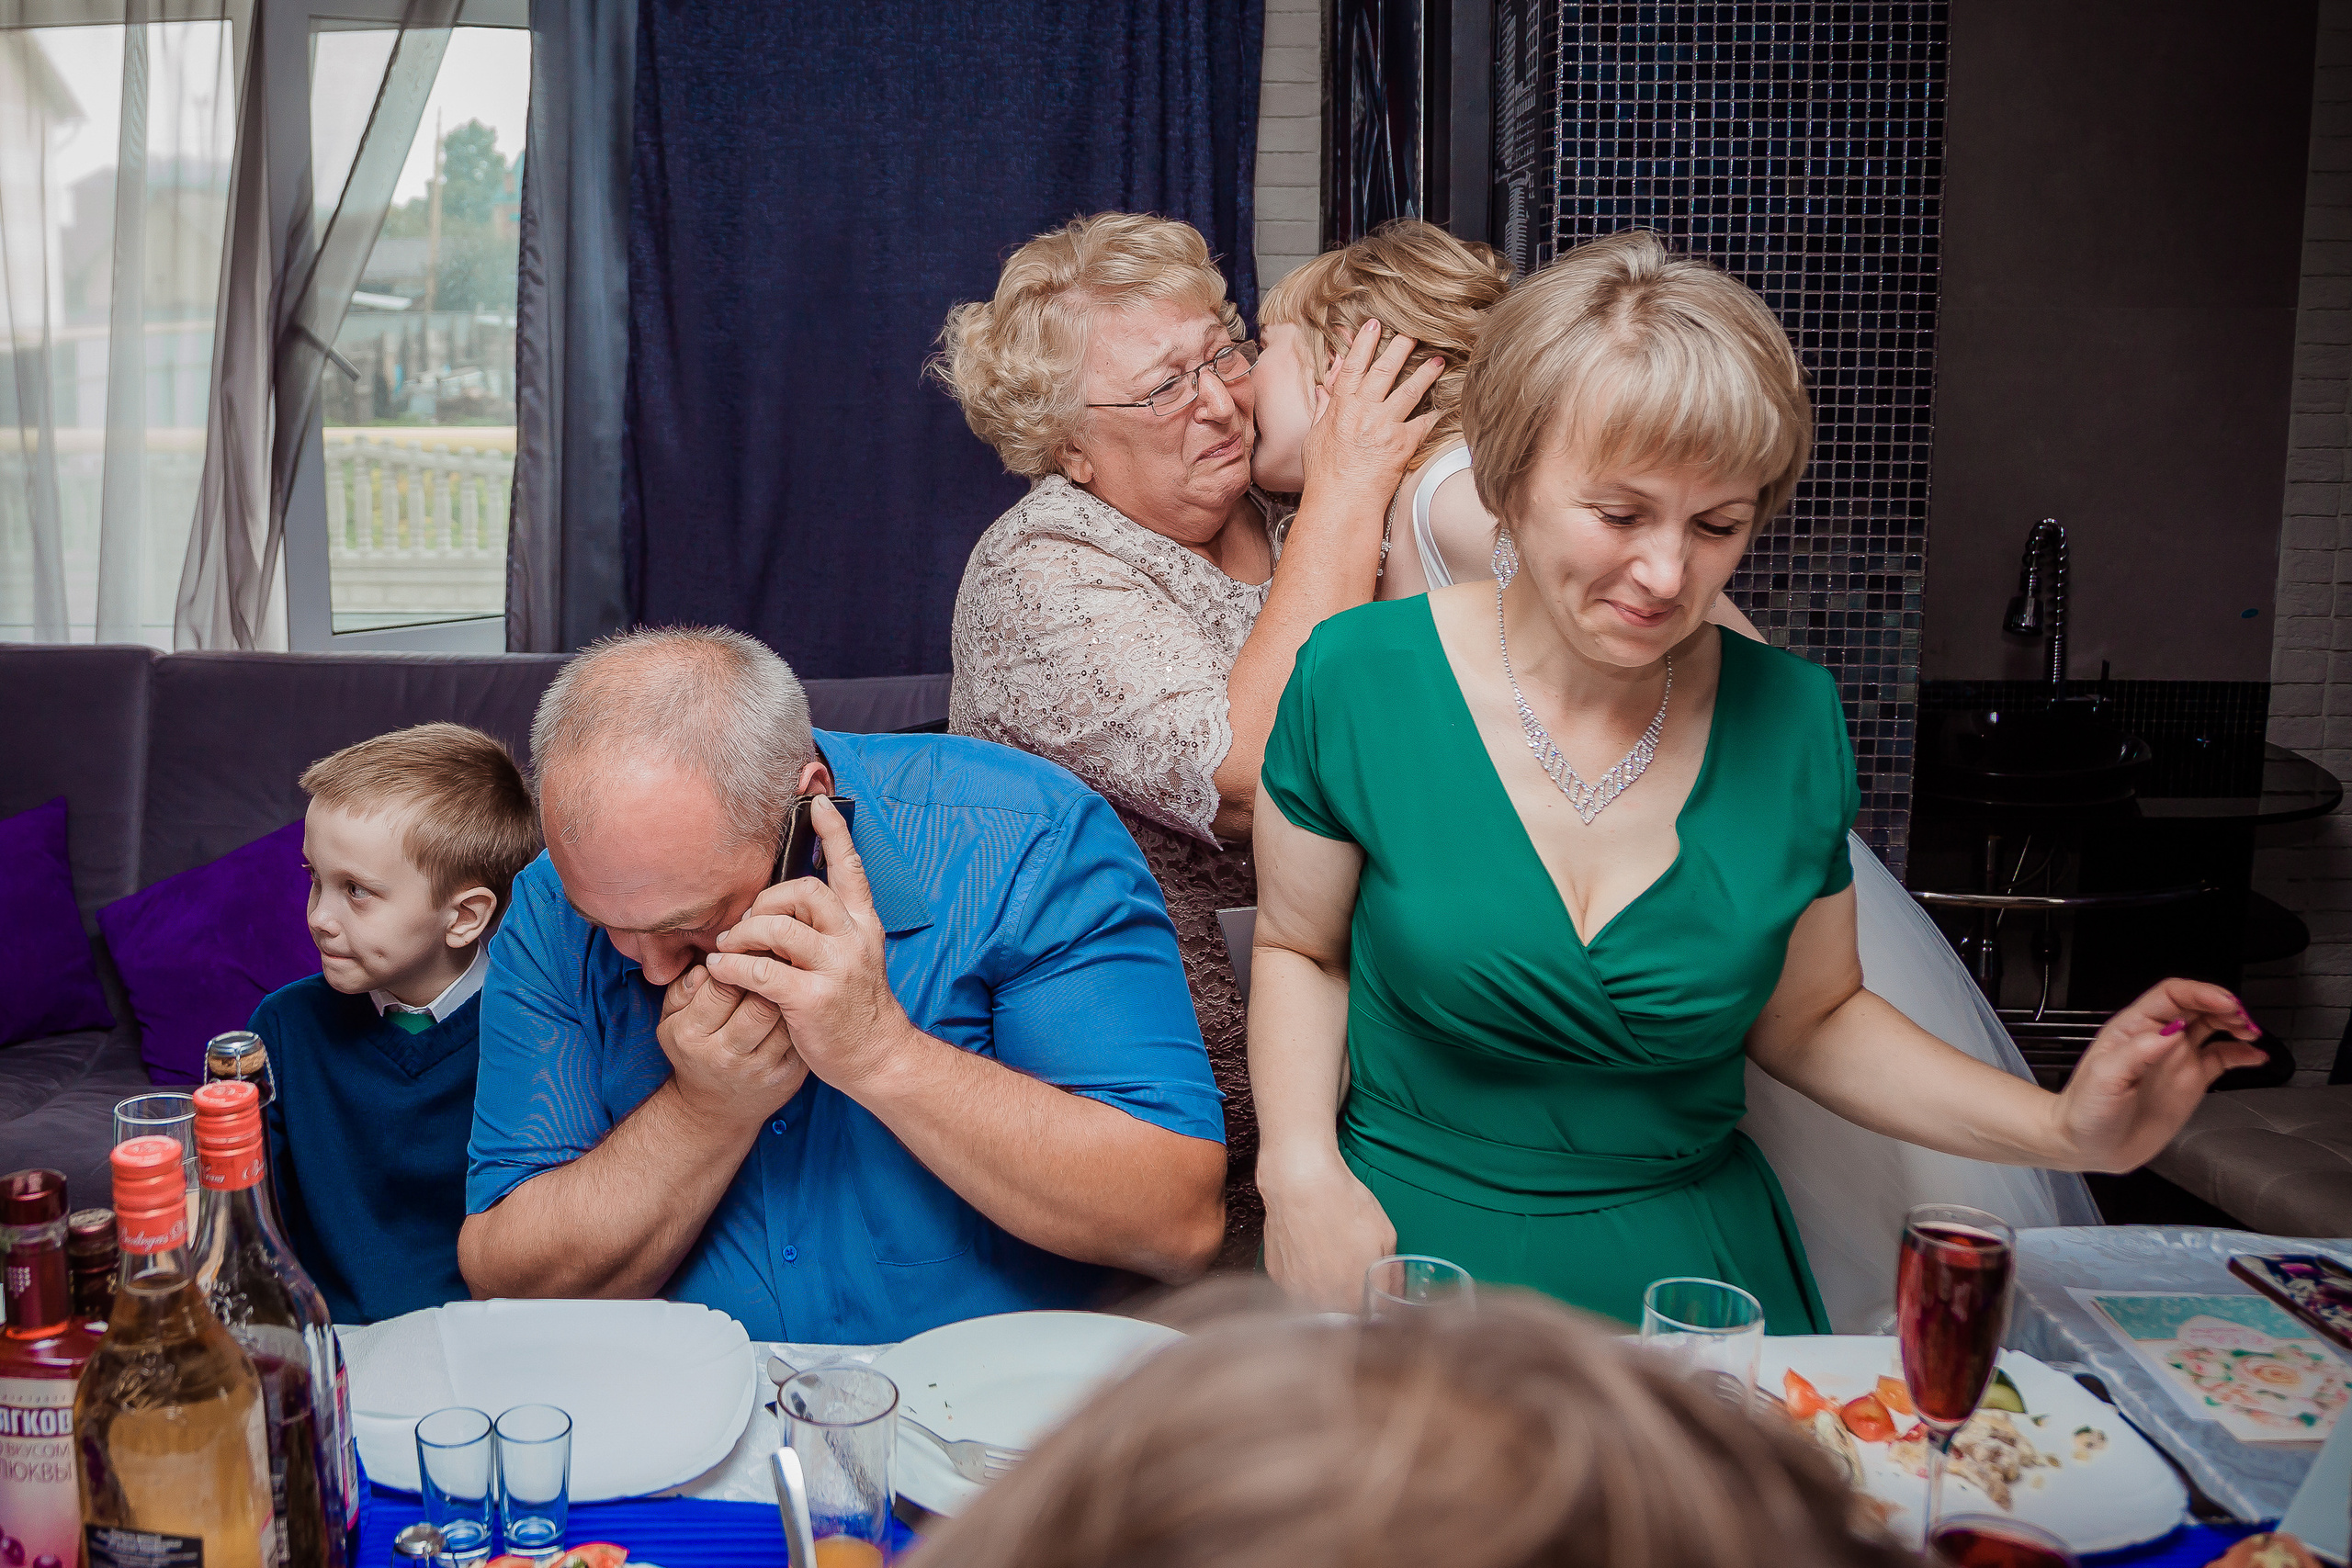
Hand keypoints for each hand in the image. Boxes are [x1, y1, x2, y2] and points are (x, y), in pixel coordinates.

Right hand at [656, 962, 806, 1128]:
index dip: (741, 960)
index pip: (723, 986)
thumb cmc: (693, 1052)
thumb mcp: (671, 1022)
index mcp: (692, 1035)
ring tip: (793, 973)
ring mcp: (760, 1068)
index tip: (749, 949)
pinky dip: (805, 1013)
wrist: (714, 1110)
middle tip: (779, 955)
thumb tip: (708, 964)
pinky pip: (802, 1035)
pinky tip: (802, 1000)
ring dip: (793, 990)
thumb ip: (681, 990)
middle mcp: (726, 1055)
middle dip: (773, 973)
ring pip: (787, 1016)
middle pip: (761, 1001)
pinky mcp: (788, 1077)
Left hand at [706, 797, 926, 1097]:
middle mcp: (854, 939)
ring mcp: (835, 968)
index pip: (850, 867)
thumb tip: (783, 902)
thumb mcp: (852, 956)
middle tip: (747, 923)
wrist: (878, 1057)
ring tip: (727, 948)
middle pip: (806, 891)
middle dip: (767, 899)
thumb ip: (827, 927)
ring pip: (779, 928)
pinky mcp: (812, 998)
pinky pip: (761, 971)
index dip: (834, 832)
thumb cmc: (854, 1006)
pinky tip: (720, 971)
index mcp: (864, 924)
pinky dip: (732, 968)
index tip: (816, 801)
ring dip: (743, 933)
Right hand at [1260, 1154, 1396, 1310]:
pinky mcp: (1276, 1275)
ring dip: (1326, 1288)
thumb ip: (1392, 1273)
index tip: (1379, 1292)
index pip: (1371, 1319)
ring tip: (1330, 1256)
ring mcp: (1294, 1290)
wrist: (1300, 1181)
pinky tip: (1310, 1250)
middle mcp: (1320, 1303)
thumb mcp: (1385, 1235)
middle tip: (1353, 1268)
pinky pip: (1295, 1284)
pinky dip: (1303, 1274)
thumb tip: (1396, 1290)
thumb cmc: (1342, 1204)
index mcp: (1352, 1299)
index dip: (1378, 1305)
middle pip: (1341, 1314)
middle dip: (1352, 1298)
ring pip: (1316, 1301)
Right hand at [1300, 319, 1445, 507]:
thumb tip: (1324, 389)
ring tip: (1439, 360)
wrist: (1341, 503)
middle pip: (1384, 371)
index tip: (1374, 325)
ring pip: (1409, 390)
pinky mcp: (1402, 444)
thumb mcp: (1315, 438)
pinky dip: (1438, 413)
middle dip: (1399, 347)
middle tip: (1413, 332)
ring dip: (1426, 373)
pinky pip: (1425, 423)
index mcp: (1341, 407)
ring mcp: (1384, 426)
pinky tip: (1449, 403)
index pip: (1353, 366)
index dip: (1364, 343)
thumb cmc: (1325, 476)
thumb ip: (1323, 410)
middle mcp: (1363, 411)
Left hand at [2052, 978, 2267, 1170]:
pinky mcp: (2189, 1081)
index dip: (2199, 993)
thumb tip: (2170, 1032)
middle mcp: (2157, 1039)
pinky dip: (2241, 1054)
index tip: (2223, 1002)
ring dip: (2234, 1024)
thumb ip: (2137, 1053)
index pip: (2171, 996)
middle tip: (2242, 1017)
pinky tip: (2255, 1055)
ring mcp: (2175, 1059)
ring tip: (2251, 1030)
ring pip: (2212, 1028)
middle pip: (2196, 1007)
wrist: (2089, 1145)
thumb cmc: (2086, 1111)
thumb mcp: (2105, 1078)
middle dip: (2222, 1005)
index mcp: (2133, 1029)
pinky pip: (2221, 1059)